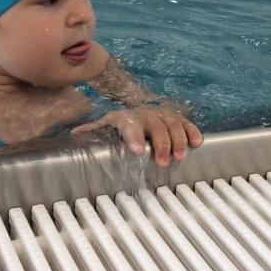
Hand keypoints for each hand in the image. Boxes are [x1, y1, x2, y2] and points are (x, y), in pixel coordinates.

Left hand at [72, 107, 201, 166]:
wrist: (140, 109)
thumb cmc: (123, 124)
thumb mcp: (107, 125)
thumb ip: (93, 130)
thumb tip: (74, 135)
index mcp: (127, 118)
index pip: (130, 125)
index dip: (134, 137)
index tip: (138, 151)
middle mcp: (147, 115)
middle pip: (155, 127)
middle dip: (160, 144)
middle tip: (162, 162)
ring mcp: (164, 116)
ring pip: (173, 125)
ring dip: (178, 140)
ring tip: (180, 156)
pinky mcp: (178, 119)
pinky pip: (187, 123)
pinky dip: (192, 131)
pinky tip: (197, 143)